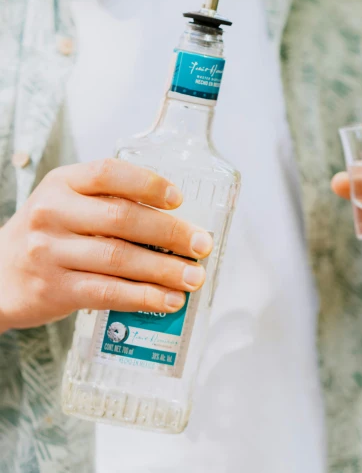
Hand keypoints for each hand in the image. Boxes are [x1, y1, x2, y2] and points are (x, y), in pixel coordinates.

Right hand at [0, 159, 212, 331]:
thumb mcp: (67, 203)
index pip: (107, 173)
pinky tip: (168, 299)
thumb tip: (178, 222)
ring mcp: (51, 253)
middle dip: (169, 232)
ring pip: (119, 259)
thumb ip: (108, 202)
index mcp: (62, 183)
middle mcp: (53, 213)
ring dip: (163, 269)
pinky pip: (108, 293)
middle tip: (201, 245)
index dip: (147, 184)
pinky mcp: (55, 290)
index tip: (179, 199)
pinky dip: (143, 297)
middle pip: (121, 218)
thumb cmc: (49, 235)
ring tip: (193, 277)